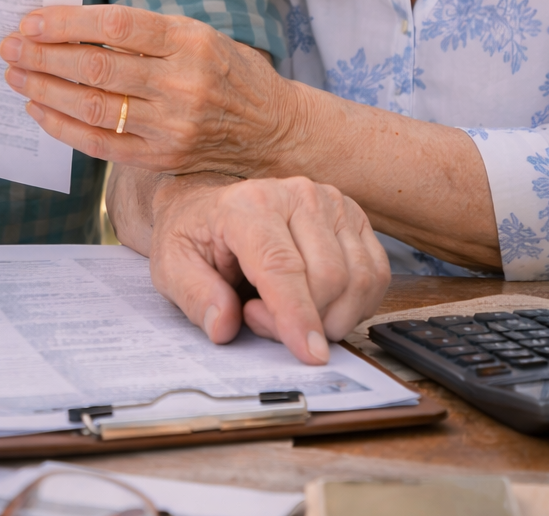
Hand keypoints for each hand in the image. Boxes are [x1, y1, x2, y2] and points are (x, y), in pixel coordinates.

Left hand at [0, 4, 289, 174]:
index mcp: (190, 41)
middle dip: (44, 56)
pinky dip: (63, 126)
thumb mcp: (195, 34)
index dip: (68, 22)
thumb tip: (69, 24)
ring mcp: (172, 125)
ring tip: (15, 75)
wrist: (270, 127)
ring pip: (93, 107)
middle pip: (97, 68)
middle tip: (10, 46)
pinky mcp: (162, 157)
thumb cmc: (224, 69)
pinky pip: (100, 144)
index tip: (32, 20)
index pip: (117, 25)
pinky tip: (38, 109)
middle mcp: (182, 84)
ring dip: (45, 90)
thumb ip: (142, 32)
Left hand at [147, 174, 389, 362]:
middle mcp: (297, 194)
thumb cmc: (196, 235)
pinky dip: (355, 304)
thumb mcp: (171, 266)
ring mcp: (332, 202)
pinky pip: (376, 275)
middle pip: (328, 277)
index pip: (282, 266)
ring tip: (287, 309)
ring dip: (332, 315)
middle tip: (262, 321)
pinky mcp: (354, 217)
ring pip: (358, 279)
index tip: (310, 355)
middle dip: (304, 320)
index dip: (297, 315)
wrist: (212, 205)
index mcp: (250, 203)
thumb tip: (224, 325)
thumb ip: (195, 296)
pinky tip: (320, 303)